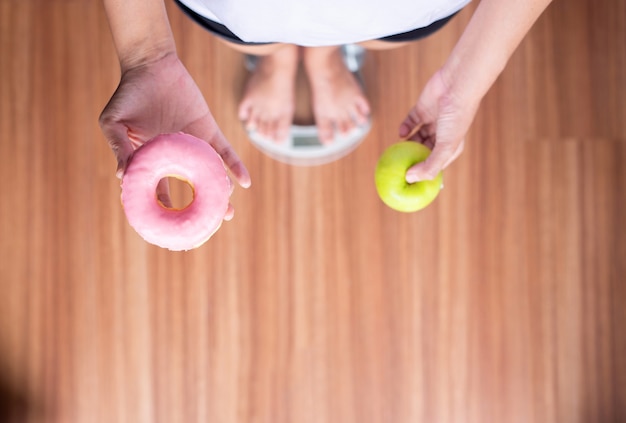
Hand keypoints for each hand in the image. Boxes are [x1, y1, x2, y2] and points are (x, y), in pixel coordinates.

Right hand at [99, 52, 250, 219]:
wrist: (151, 66)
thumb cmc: (128, 95)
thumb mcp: (114, 123)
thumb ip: (120, 148)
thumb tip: (123, 178)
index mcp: (154, 160)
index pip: (159, 192)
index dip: (164, 210)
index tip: (170, 230)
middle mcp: (177, 157)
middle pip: (191, 190)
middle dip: (199, 209)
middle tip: (207, 227)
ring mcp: (195, 146)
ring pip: (211, 175)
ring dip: (221, 193)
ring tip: (228, 212)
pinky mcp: (209, 131)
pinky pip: (226, 152)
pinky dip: (236, 166)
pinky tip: (245, 182)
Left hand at [398, 70, 478, 182]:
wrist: (458, 84)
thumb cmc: (456, 117)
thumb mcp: (446, 146)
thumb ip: (430, 165)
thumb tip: (410, 178)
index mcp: (451, 147)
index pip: (435, 165)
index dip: (423, 173)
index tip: (409, 181)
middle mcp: (442, 136)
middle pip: (423, 152)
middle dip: (412, 160)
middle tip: (398, 168)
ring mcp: (432, 122)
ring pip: (415, 138)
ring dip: (407, 145)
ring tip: (396, 153)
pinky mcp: (422, 109)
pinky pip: (410, 122)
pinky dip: (405, 128)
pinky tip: (401, 133)